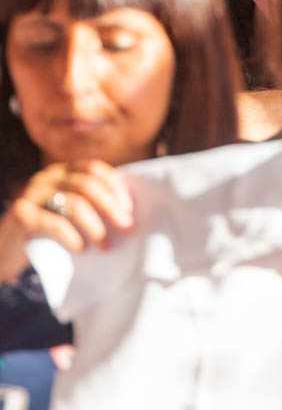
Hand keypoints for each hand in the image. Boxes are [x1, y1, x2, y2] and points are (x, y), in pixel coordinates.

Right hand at [1, 160, 133, 280]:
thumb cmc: (44, 234)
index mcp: (60, 172)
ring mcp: (31, 194)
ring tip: (105, 246)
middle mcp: (45, 178)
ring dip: (96, 226)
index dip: (115, 187)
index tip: (129, 209)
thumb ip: (89, 204)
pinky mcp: (21, 215)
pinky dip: (73, 236)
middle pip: (88, 185)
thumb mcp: (67, 213)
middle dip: (112, 208)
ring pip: (75, 203)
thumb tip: (129, 212)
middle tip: (126, 228)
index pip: (94, 168)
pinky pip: (54, 223)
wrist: (4, 253)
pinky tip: (81, 249)